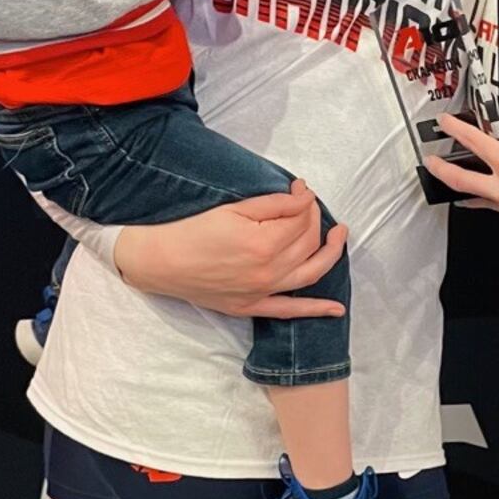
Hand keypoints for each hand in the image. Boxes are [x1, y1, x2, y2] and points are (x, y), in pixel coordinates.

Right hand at [113, 180, 347, 317]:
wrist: (160, 262)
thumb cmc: (192, 230)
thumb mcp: (233, 209)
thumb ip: (275, 204)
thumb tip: (305, 198)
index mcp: (264, 244)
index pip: (301, 220)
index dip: (305, 200)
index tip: (300, 188)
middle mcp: (269, 272)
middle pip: (307, 242)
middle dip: (313, 219)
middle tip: (306, 204)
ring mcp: (262, 293)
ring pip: (310, 273)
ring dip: (330, 253)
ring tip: (339, 235)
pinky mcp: (252, 307)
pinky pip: (291, 310)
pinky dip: (316, 310)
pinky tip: (336, 309)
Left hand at [425, 114, 498, 225]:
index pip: (472, 142)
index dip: (453, 130)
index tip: (444, 124)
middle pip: (460, 180)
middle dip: (441, 170)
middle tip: (431, 162)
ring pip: (479, 198)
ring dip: (465, 188)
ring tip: (456, 179)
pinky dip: (490, 197)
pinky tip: (490, 192)